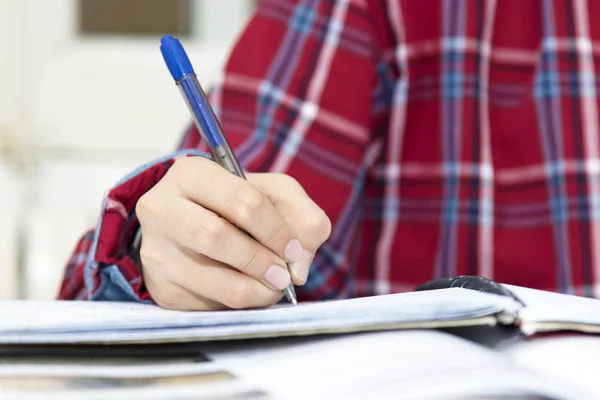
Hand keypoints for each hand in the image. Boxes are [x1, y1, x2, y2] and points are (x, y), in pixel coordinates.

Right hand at [135, 157, 331, 310]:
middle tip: (284, 275)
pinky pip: (207, 304)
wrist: (191, 228)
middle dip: (261, 260)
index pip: (243, 200)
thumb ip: (302, 217)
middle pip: (217, 237)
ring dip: (255, 289)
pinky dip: (238, 303)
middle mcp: (162, 208)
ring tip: (273, 287)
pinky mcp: (162, 287)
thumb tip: (299, 266)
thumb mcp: (273, 194)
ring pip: (213, 279)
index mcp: (192, 173)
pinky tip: (247, 290)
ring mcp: (156, 250)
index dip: (277, 230)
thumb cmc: (236, 206)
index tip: (293, 250)